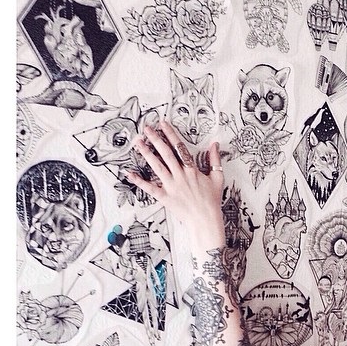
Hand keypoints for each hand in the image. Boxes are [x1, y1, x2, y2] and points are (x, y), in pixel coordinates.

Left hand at [126, 121, 224, 244]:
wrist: (206, 220)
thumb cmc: (212, 201)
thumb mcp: (217, 178)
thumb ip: (215, 160)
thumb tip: (214, 145)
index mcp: (192, 170)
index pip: (180, 148)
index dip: (171, 134)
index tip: (163, 124)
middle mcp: (181, 176)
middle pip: (166, 154)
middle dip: (156, 140)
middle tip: (146, 128)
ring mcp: (172, 187)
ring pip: (157, 167)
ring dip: (146, 154)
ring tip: (137, 142)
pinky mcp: (165, 198)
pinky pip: (150, 188)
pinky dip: (139, 181)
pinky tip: (129, 173)